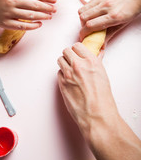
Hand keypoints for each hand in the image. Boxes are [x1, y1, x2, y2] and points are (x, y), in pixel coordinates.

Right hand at [0, 0, 55, 29]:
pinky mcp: (7, 23)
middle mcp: (11, 1)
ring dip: (42, 16)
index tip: (54, 0)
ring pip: (30, 15)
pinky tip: (40, 24)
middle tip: (54, 9)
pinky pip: (23, 25)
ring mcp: (9, 13)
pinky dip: (33, 26)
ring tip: (50, 16)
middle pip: (34, 5)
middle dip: (47, 7)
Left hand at [57, 42, 140, 159]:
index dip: (77, 49)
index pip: (77, 45)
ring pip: (60, 60)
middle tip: (72, 60)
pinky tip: (69, 80)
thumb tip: (95, 54)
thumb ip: (95, 62)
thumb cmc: (102, 97)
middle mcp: (78, 65)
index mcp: (90, 61)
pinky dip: (62, 74)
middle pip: (65, 50)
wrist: (96, 114)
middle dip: (69, 55)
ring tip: (70, 70)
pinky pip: (58, 73)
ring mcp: (68, 74)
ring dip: (64, 63)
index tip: (77, 53)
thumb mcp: (102, 74)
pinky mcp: (61, 83)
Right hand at [79, 0, 140, 41]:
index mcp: (113, 16)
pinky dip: (86, 10)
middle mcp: (106, 7)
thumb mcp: (122, 24)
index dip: (84, 33)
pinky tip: (92, 13)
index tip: (83, 37)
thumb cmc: (132, 8)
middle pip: (83, 18)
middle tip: (87, 29)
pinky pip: (86, 4)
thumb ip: (109, 35)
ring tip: (88, 21)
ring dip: (82, 18)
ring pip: (82, 10)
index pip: (91, 25)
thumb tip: (101, 45)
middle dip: (82, 26)